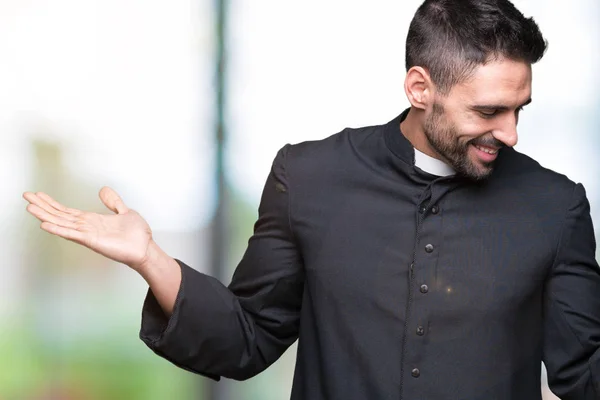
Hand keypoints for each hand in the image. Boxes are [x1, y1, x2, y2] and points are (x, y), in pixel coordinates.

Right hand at [23, 186, 153, 271]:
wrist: (146, 248)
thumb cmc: (137, 235)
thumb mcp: (125, 211)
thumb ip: (113, 202)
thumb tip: (103, 190)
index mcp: (93, 220)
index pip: (67, 211)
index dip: (53, 203)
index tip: (39, 195)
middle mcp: (87, 227)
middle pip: (60, 215)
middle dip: (43, 206)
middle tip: (26, 196)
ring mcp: (88, 234)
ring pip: (62, 223)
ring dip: (45, 216)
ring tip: (30, 208)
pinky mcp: (92, 241)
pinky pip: (72, 234)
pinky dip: (58, 229)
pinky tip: (45, 224)